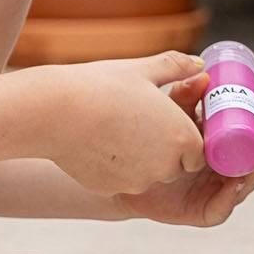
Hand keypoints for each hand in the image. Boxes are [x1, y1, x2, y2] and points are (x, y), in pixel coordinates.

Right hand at [44, 53, 207, 196]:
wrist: (56, 112)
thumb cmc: (103, 86)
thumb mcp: (143, 69)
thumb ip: (177, 67)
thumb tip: (198, 64)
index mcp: (181, 137)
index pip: (198, 151)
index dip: (183, 136)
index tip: (167, 120)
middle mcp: (164, 166)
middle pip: (174, 166)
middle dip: (163, 150)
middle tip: (141, 122)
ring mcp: (137, 182)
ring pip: (147, 175)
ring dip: (140, 160)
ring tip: (117, 128)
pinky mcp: (110, 189)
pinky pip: (120, 180)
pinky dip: (114, 166)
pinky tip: (98, 142)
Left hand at [116, 71, 253, 226]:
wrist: (126, 174)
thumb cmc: (152, 140)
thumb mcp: (169, 112)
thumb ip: (183, 95)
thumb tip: (202, 76)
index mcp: (226, 140)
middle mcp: (229, 166)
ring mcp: (219, 190)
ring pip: (248, 179)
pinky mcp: (206, 212)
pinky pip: (223, 206)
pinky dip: (232, 193)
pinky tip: (238, 180)